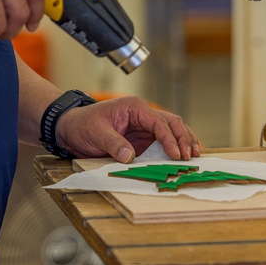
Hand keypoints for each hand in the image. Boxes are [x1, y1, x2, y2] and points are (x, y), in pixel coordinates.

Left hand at [54, 96, 200, 163]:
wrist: (71, 128)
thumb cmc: (83, 125)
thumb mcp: (96, 133)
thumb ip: (114, 144)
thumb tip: (130, 157)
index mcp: (134, 107)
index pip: (159, 122)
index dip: (170, 138)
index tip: (176, 154)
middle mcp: (142, 115)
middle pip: (171, 122)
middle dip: (183, 138)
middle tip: (190, 156)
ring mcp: (143, 127)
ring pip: (171, 130)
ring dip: (184, 141)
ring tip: (194, 155)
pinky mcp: (142, 139)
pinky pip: (162, 142)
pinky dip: (174, 148)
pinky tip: (183, 156)